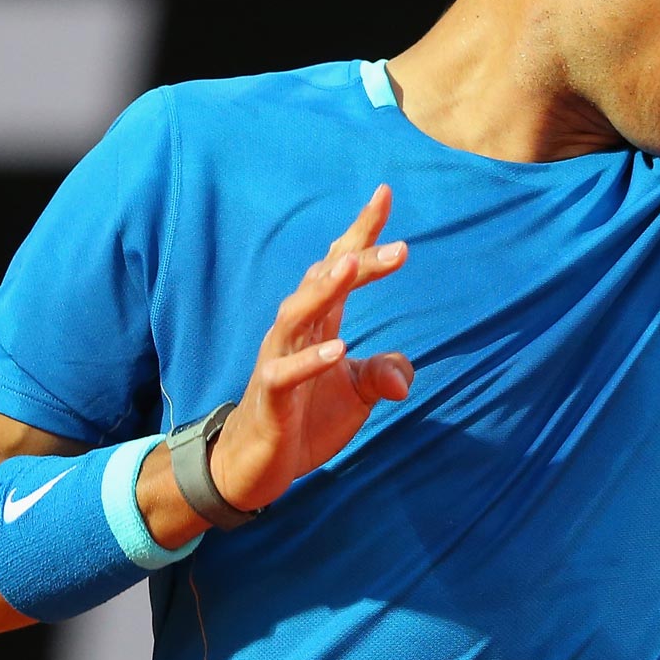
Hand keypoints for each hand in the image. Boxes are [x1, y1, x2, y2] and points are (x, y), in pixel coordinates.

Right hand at [207, 185, 415, 511]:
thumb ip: (384, 374)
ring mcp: (279, 360)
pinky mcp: (270, 397)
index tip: (384, 193)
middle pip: (325, 282)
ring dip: (324, 290)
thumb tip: (404, 378)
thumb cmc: (305, 419)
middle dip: (359, 260)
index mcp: (320, 322)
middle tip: (400, 248)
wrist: (256, 466)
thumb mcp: (357, 396)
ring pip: (298, 315)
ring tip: (351, 267)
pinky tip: (338, 349)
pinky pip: (287, 373)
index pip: (340, 265)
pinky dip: (311, 360)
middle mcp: (297, 331)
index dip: (362, 231)